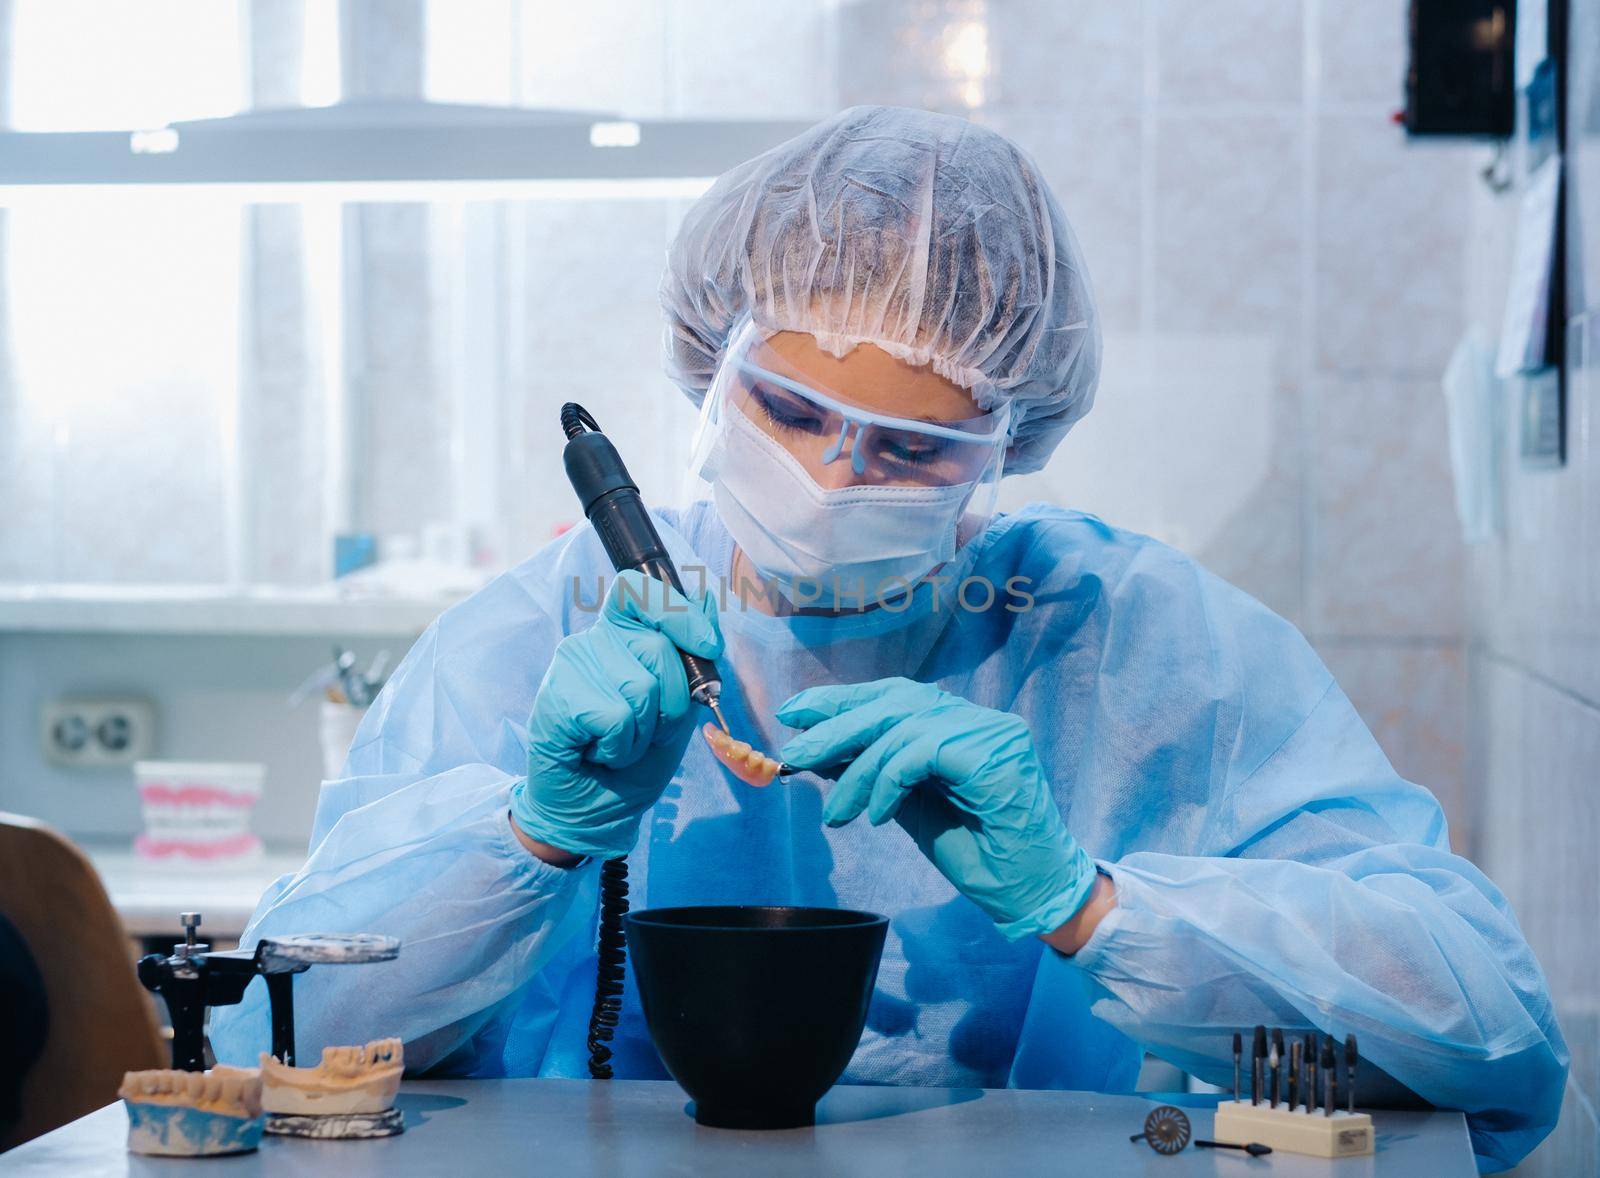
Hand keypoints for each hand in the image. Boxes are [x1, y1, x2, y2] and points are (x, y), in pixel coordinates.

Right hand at [512, 569, 721, 859]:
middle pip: (658, 648)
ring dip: (643, 733)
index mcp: (623, 634)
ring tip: (618, 744)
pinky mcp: (556, 698)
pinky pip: (615, 718)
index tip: (708, 649)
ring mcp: (570, 665)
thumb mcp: (678, 708)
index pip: (642, 590)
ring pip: (640, 688)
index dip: (679, 613)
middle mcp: (594, 640)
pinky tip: (597, 753)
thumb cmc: (635, 758)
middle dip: (671, 704)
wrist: (595, 810)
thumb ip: (691, 656)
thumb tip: (704, 597)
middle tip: (645, 731)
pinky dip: (618, 748)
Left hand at [777, 678, 1098, 941]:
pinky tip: (879, 816)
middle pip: (894, 702)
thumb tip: (820, 751)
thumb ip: (874, 774)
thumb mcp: (910, 807)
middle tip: (795, 754)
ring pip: (903, 726)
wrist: (1034, 893)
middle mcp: (978, 718)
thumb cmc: (978, 853)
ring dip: (858, 769)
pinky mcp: (995, 754)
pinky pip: (922, 752)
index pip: (894, 696)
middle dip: (837, 725)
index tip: (795, 712)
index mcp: (959, 724)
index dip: (842, 700)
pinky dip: (889, 782)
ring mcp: (991, 732)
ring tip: (836, 813)